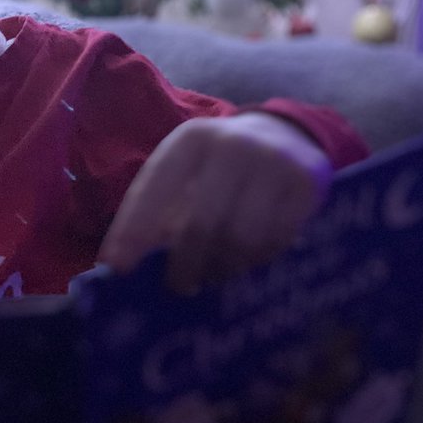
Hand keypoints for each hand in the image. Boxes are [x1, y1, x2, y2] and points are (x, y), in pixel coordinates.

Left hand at [98, 113, 331, 293]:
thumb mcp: (189, 169)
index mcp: (190, 139)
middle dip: (184, 264)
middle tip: (179, 287)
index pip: (154, 187)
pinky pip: (275, 241)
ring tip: (215, 275)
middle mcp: (231, 145)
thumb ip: (161, 207)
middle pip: (200, 224)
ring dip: (223, 268)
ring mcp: (272, 162)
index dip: (133, 229)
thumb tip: (123, 265)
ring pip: (241, 239)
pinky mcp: (304, 184)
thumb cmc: (220, 164)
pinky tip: (248, 259)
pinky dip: (257, 260)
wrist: (285, 135)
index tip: (117, 268)